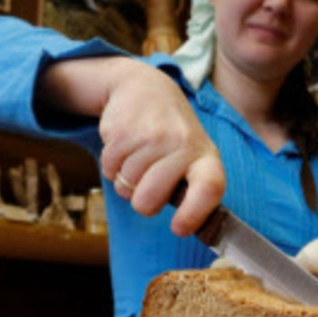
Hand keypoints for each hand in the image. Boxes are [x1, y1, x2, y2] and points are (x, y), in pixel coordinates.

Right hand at [97, 58, 225, 236]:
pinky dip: (111, 164)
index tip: (178, 228)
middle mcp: (182, 145)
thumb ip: (192, 189)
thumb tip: (189, 228)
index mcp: (206, 157)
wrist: (145, 88)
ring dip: (125, 179)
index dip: (194, 213)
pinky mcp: (124, 129)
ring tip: (138, 155)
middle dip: (141, 200)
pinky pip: (108, 168)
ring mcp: (152, 136)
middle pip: (149, 200)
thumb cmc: (172, 135)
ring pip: (125, 187)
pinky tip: (125, 145)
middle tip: (147, 182)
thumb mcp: (193, 156)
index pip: (209, 188)